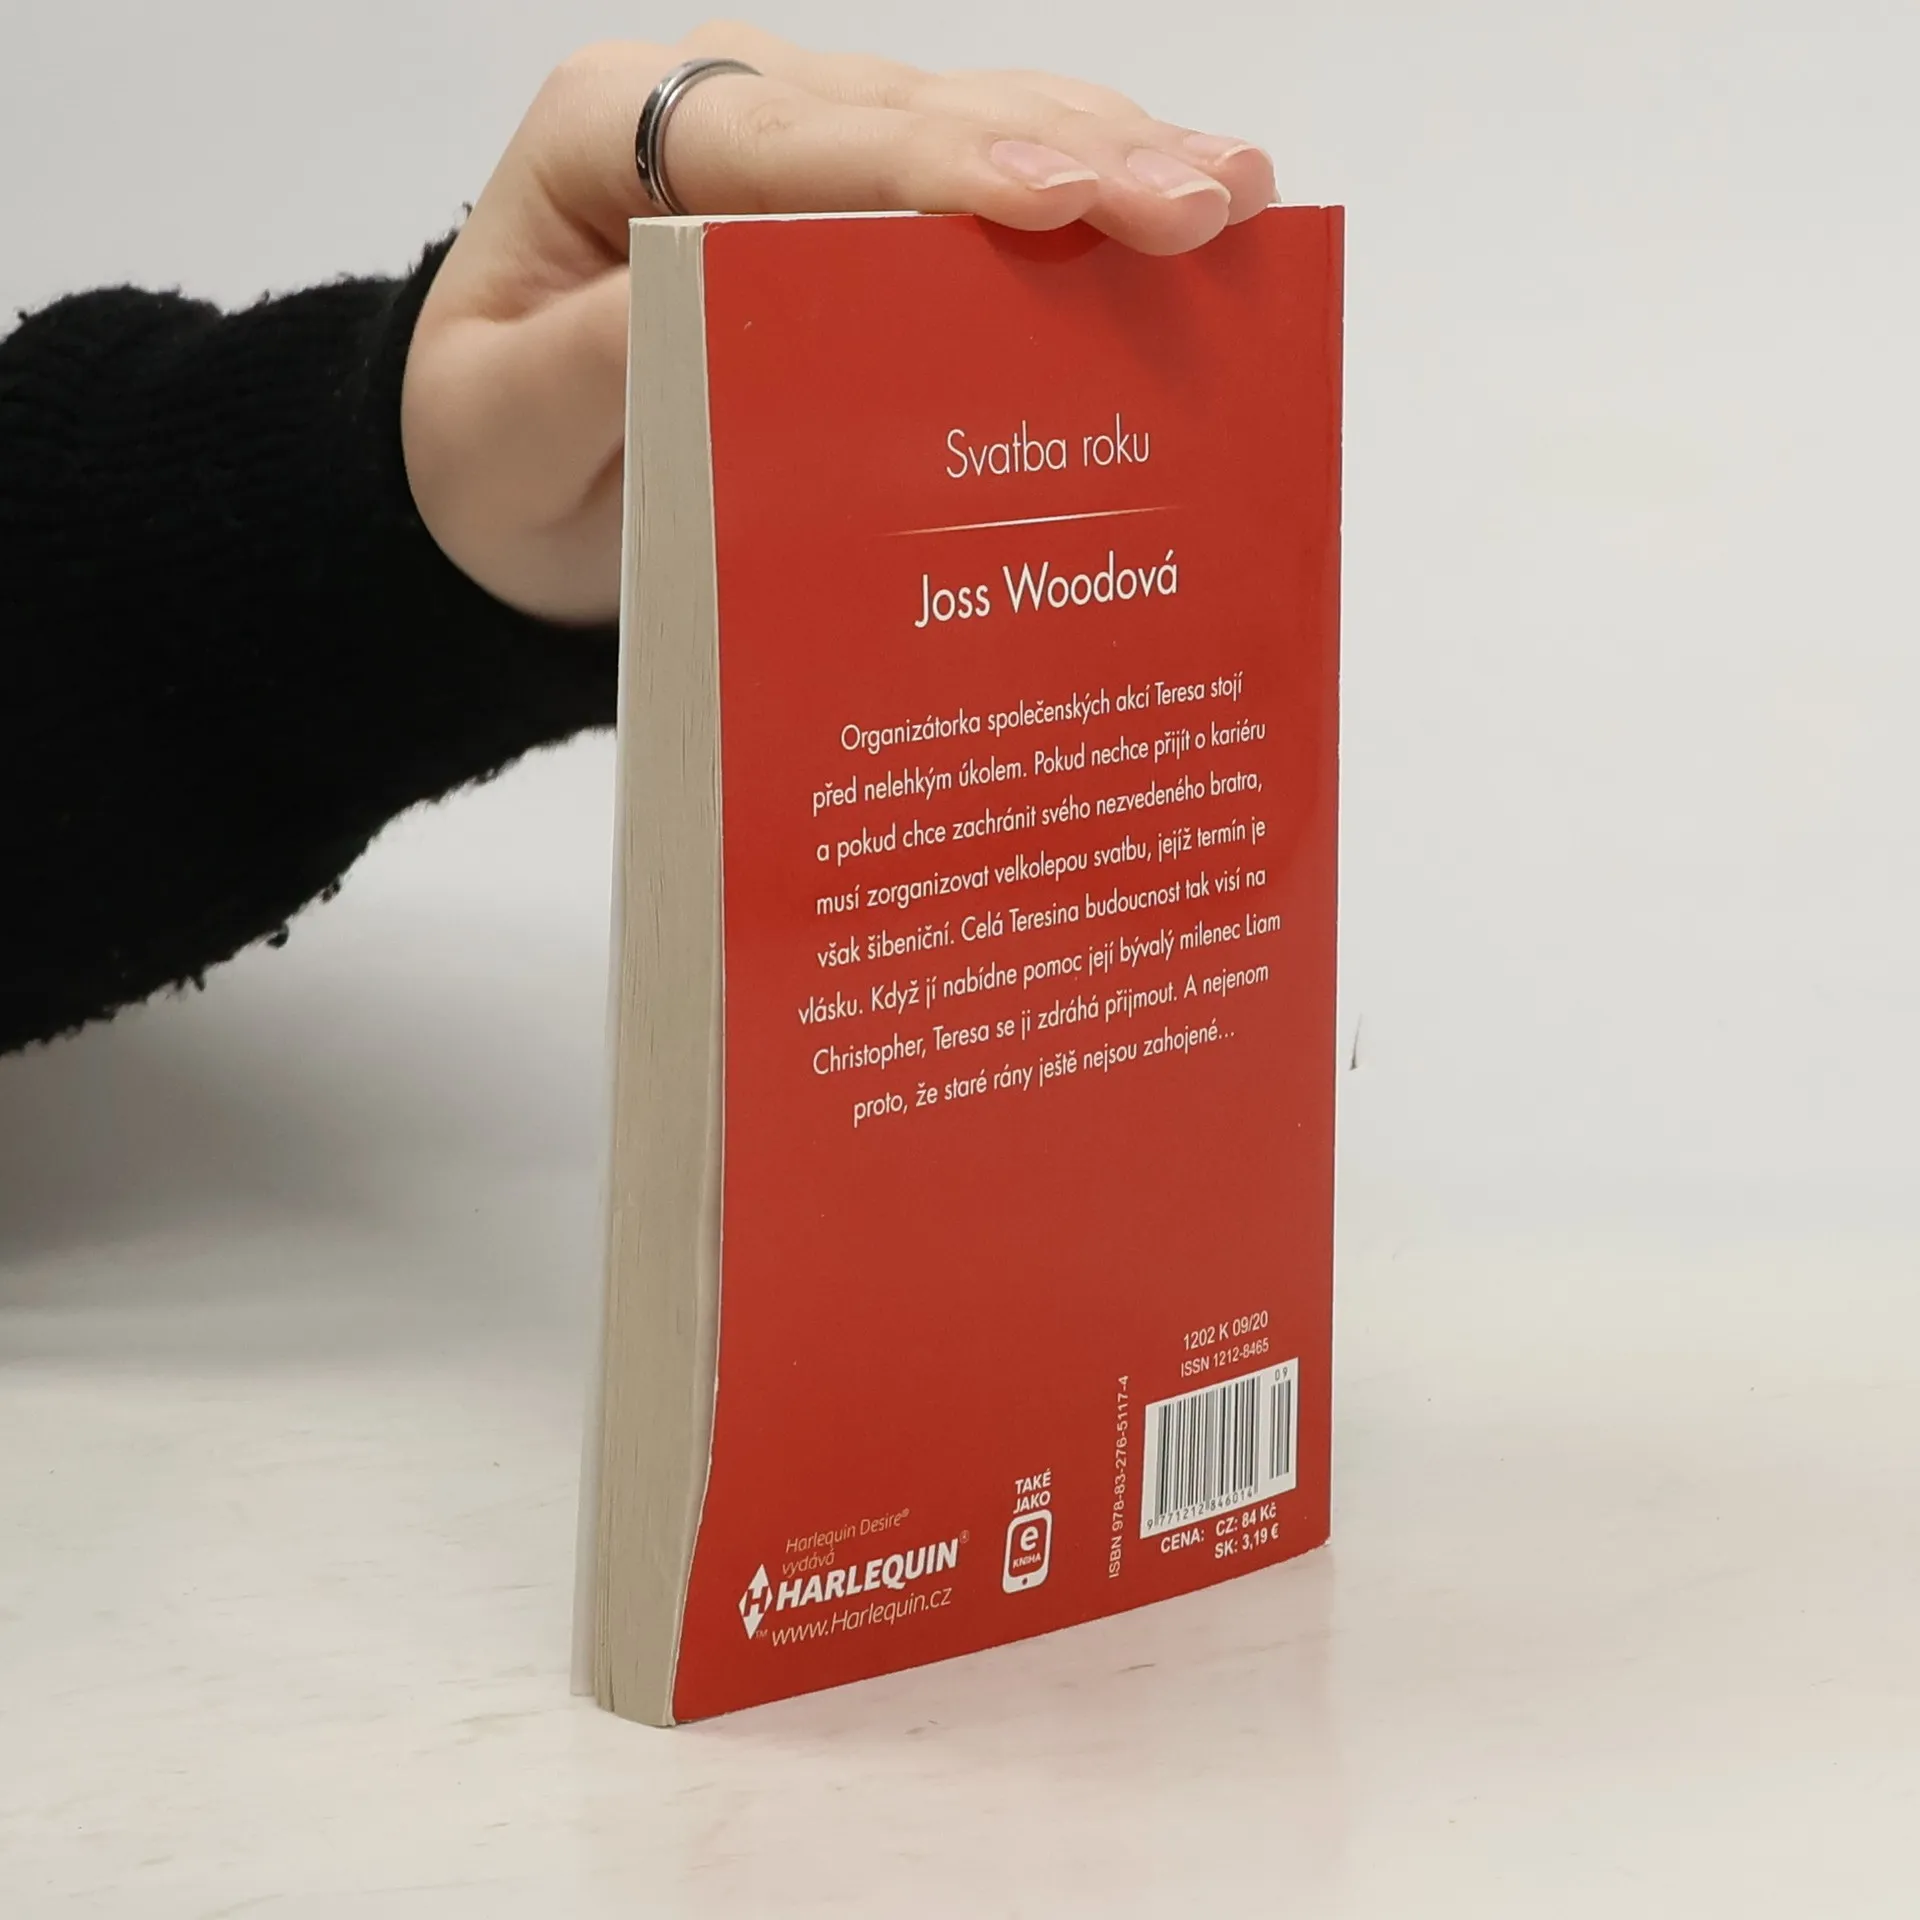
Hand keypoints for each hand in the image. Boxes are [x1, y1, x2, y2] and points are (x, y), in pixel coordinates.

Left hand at [401, 23, 1276, 624]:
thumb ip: (596, 365)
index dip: (940, 170)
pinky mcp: (855, 205)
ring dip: (1111, 157)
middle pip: (913, 116)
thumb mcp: (503, 432)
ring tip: (1238, 194)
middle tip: (1209, 202)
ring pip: (973, 127)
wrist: (499, 473)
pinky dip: (1086, 198)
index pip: (796, 144)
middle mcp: (719, 115)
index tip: (1062, 206)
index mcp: (613, 139)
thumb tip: (723, 303)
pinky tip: (1187, 216)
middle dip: (1070, 154)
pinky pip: (981, 185)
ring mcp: (801, 151)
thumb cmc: (492, 454)